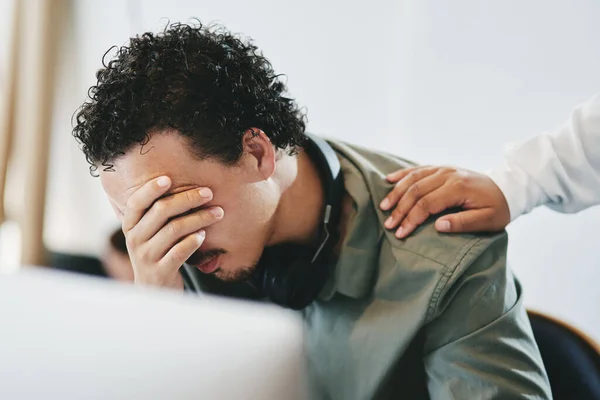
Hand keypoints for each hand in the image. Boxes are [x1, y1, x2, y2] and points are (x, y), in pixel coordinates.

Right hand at [119, 176, 223, 288]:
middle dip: (188, 199)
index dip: (151, 189)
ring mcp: (146, 256)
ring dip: (199, 218)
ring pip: (174, 229)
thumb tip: (187, 185)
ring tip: (217, 213)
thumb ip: (160, 213)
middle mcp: (135, 239)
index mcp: (131, 225)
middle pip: (161, 211)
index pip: (137, 202)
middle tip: (208, 193)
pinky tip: (204, 235)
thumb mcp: (151, 232)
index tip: (168, 178)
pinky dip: (193, 241)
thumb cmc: (158, 252)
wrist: (154, 290)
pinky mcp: (160, 272)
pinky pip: (179, 252)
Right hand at [379, 166, 509, 237]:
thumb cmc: (498, 208)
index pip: (427, 204)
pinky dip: (402, 174)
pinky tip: (389, 179)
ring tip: (384, 206)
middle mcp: (448, 175)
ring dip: (397, 192)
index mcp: (458, 188)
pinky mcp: (441, 168)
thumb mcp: (488, 221)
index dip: (411, 219)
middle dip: (400, 209)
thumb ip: (463, 223)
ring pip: (413, 178)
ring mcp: (444, 169)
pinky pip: (418, 169)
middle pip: (416, 191)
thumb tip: (438, 226)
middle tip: (389, 224)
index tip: (401, 233)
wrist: (508, 188)